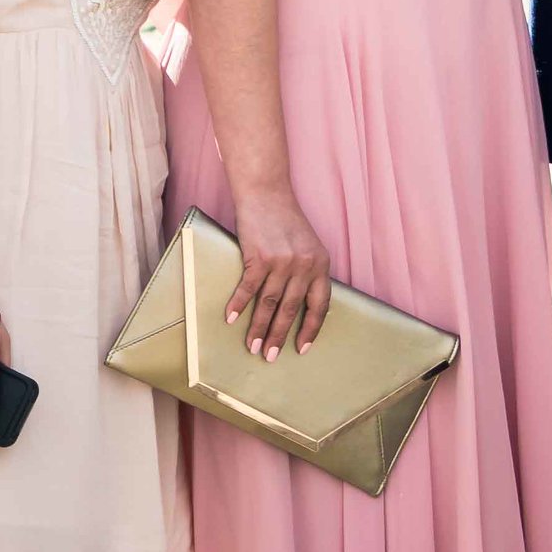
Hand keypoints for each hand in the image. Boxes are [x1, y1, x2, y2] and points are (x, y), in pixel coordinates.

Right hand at [224, 190, 332, 358]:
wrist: (266, 193)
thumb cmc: (285, 221)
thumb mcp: (308, 246)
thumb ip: (307, 272)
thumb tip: (297, 306)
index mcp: (320, 264)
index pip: (319, 305)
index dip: (311, 329)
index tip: (302, 348)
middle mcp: (304, 265)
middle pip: (291, 309)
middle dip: (280, 336)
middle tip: (270, 357)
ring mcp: (282, 261)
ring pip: (269, 303)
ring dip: (258, 328)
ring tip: (252, 346)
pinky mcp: (259, 256)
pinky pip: (248, 288)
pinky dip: (238, 305)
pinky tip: (231, 319)